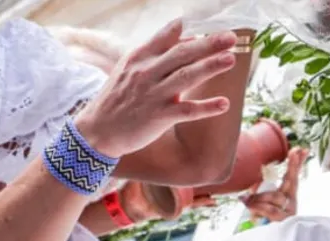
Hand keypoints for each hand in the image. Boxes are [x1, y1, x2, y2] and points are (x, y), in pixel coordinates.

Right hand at [75, 19, 238, 157]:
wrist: (98, 130)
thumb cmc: (118, 98)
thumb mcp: (130, 68)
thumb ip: (155, 54)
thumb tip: (186, 40)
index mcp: (140, 57)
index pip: (167, 36)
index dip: (189, 28)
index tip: (210, 22)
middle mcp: (147, 72)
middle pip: (182, 54)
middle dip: (208, 44)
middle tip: (231, 38)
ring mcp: (153, 94)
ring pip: (186, 77)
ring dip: (210, 67)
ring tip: (230, 59)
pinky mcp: (159, 117)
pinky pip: (187, 110)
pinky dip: (206, 107)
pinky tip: (224, 104)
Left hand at [242, 148, 307, 221]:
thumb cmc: (265, 225)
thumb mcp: (259, 209)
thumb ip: (255, 200)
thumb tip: (244, 197)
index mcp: (287, 198)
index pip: (292, 178)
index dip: (296, 164)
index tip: (301, 150)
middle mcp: (291, 203)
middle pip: (291, 182)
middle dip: (293, 166)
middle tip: (295, 152)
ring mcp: (290, 212)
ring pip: (274, 197)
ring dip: (258, 200)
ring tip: (248, 204)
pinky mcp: (286, 221)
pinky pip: (270, 209)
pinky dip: (258, 209)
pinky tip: (250, 209)